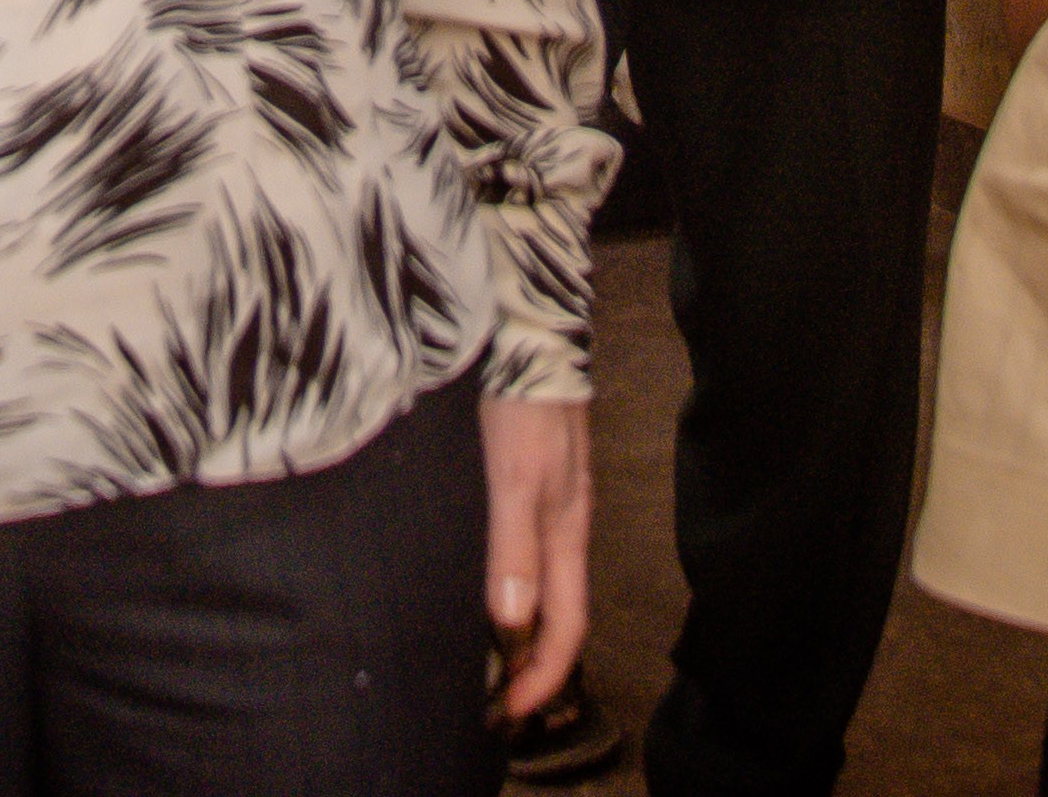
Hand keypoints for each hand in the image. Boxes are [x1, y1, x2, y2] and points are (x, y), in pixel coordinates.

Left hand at [482, 392, 591, 723]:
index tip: (513, 713)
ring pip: (541, 586)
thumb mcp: (516, 477)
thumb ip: (514, 546)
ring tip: (483, 659)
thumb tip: (511, 620)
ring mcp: (547, 504)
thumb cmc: (527, 402)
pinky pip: (524, 556)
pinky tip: (481, 588)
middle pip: (557, 613)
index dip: (543, 675)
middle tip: (493, 702)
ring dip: (518, 630)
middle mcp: (561, 526)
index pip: (566, 626)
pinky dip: (507, 588)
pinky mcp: (527, 483)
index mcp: (566, 533)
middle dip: (531, 664)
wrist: (528, 334)